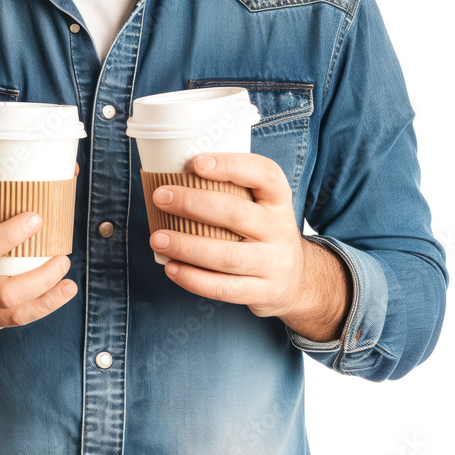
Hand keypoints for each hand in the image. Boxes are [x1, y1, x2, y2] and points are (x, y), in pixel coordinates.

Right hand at [0, 164, 79, 334]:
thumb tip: (16, 171)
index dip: (9, 235)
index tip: (36, 218)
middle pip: (5, 292)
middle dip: (39, 277)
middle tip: (62, 256)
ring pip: (16, 314)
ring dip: (48, 298)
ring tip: (69, 282)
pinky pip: (18, 321)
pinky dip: (44, 308)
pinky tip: (62, 293)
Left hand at [148, 154, 348, 335]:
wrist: (298, 279)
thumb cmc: (264, 231)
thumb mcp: (262, 205)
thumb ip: (232, 190)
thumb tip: (174, 173)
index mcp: (278, 200)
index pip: (264, 174)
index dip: (231, 165)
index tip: (196, 162)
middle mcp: (280, 230)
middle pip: (237, 213)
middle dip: (193, 204)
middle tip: (161, 197)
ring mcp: (273, 264)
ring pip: (227, 256)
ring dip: (186, 246)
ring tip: (157, 238)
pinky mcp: (262, 292)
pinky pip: (224, 288)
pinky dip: (193, 279)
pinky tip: (171, 267)